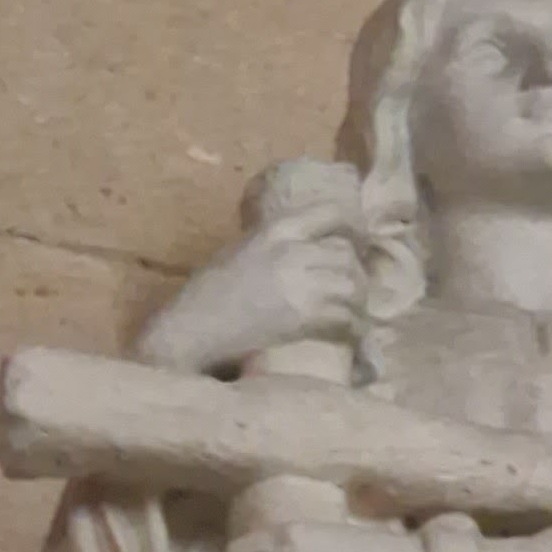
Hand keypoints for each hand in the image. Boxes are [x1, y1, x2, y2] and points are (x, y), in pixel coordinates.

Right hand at [136, 210, 365, 374]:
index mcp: (277, 229)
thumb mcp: (241, 250)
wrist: (192, 328)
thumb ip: (274, 245)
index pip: (331, 213)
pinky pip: (347, 319)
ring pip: (353, 286)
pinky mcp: (305, 318)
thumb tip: (302, 250)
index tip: (359, 243)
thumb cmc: (206, 293)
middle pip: (346, 255)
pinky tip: (352, 337)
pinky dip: (354, 329)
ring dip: (358, 303)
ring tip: (354, 316)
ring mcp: (302, 284)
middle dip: (355, 274)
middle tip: (354, 291)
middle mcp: (294, 250)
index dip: (353, 228)